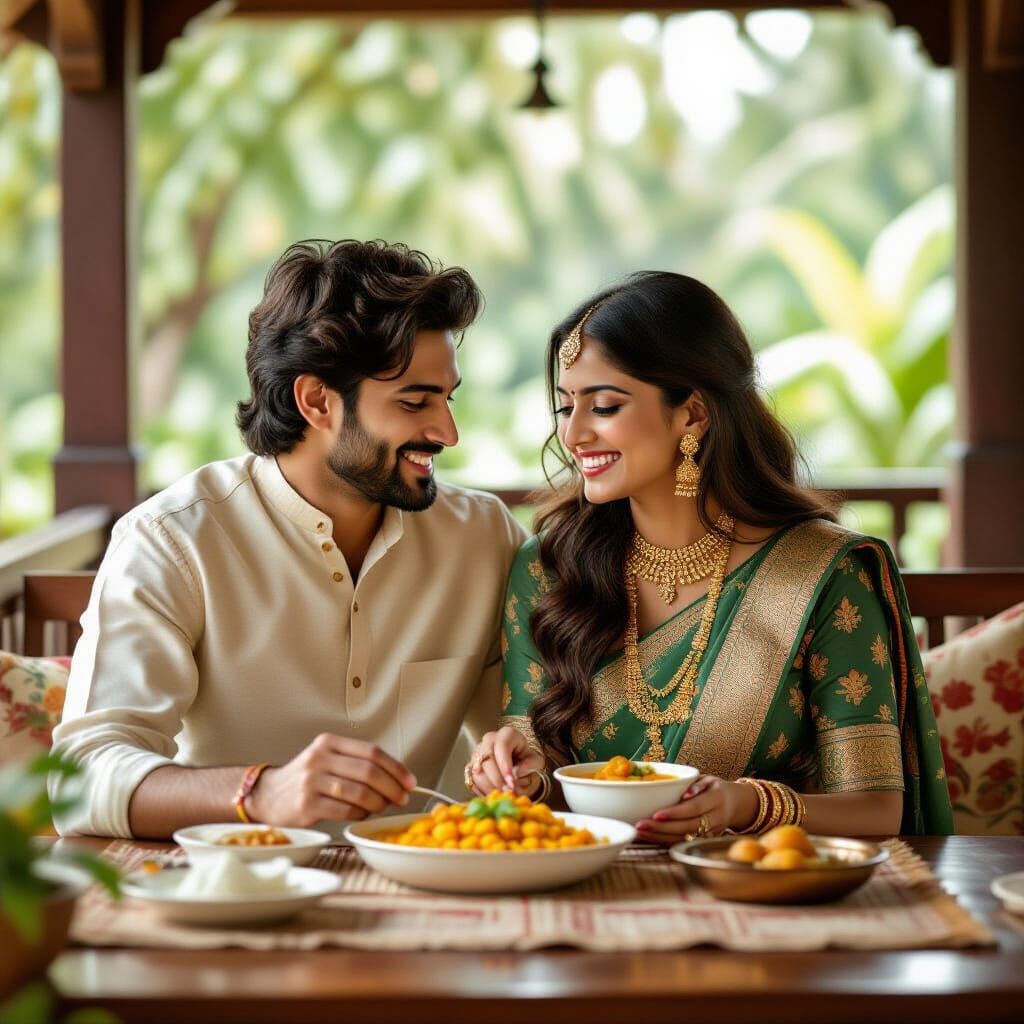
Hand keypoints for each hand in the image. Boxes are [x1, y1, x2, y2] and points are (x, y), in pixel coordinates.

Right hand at [248, 733, 416, 825]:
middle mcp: (319, 758)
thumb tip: (398, 779)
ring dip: (378, 803)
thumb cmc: (307, 778)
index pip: (372, 752)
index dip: (396, 768)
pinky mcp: (306, 805)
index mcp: (329, 742)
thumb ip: (357, 763)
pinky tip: (361, 814)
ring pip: (359, 793)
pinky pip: (345, 811)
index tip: (410, 782)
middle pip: (368, 772)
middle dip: (392, 787)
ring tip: (382, 807)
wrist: (268, 795)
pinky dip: (360, 814)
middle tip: (402, 798)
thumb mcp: (328, 759)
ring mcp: (311, 782)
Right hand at [466, 726, 545, 796]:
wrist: (516, 761)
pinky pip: (472, 780)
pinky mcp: (471, 766)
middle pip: (487, 759)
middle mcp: (489, 740)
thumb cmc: (526, 758)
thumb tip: (515, 773)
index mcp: (506, 734)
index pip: (502, 747)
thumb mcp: (536, 760)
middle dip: (497, 779)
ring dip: (489, 787)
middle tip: (507, 792)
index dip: (505, 766)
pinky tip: (493, 796)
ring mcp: (477, 752)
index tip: (511, 783)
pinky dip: (481, 791)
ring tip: (502, 796)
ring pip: (477, 771)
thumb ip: (530, 764)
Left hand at [634, 775, 756, 844]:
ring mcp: (711, 833)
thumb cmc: (716, 788)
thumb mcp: (709, 779)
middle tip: (640, 825)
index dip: (676, 813)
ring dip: (660, 837)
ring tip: (640, 832)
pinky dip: (665, 842)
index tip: (656, 814)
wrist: (736, 805)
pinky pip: (683, 843)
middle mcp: (716, 818)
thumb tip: (686, 793)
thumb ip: (697, 784)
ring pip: (684, 838)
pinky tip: (649, 837)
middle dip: (662, 828)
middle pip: (687, 826)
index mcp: (716, 799)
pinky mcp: (705, 841)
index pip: (694, 808)